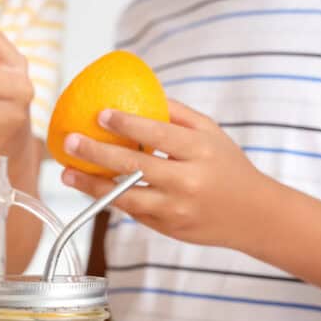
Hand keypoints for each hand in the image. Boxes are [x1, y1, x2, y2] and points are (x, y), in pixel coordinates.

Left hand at [60, 100, 268, 247]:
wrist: (254, 215)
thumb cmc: (228, 166)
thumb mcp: (211, 132)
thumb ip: (177, 114)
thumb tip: (141, 91)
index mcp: (200, 152)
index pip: (158, 136)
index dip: (127, 125)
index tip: (100, 114)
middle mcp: (188, 182)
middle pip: (135, 167)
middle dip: (98, 153)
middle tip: (71, 141)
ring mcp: (176, 209)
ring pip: (126, 197)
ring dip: (92, 184)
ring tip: (67, 172)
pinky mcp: (168, 228)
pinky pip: (133, 212)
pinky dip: (108, 198)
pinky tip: (88, 186)